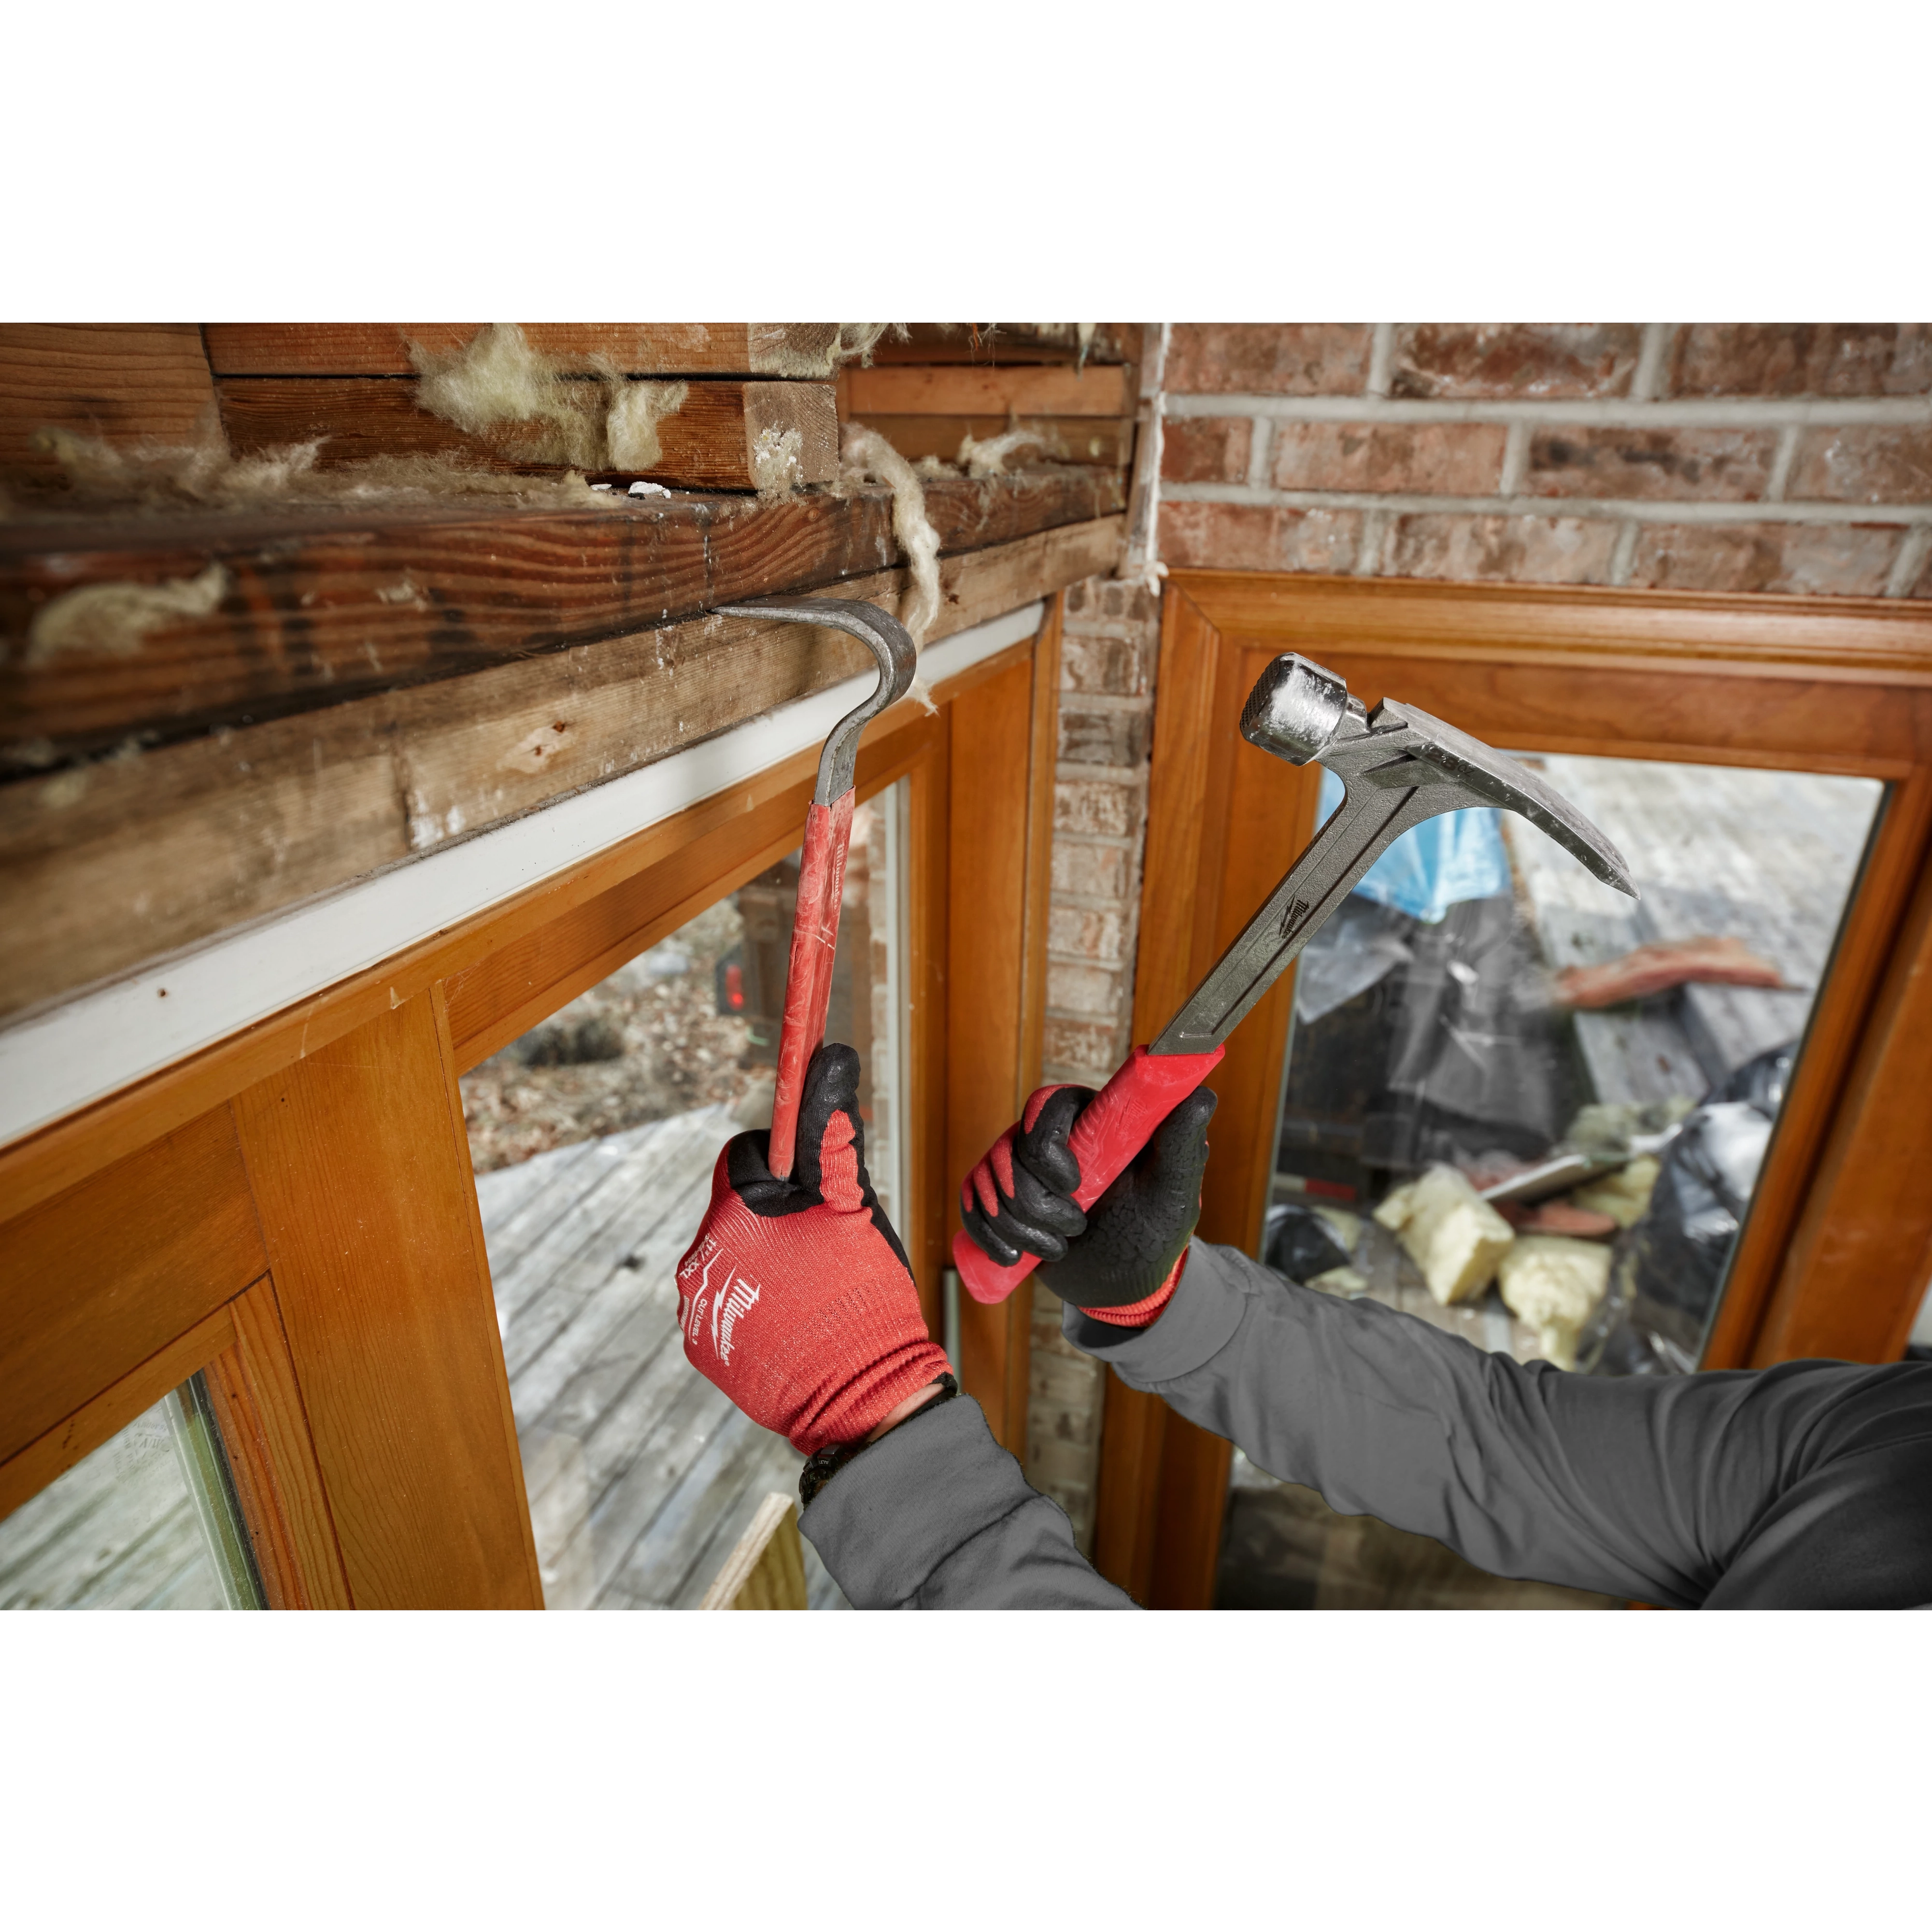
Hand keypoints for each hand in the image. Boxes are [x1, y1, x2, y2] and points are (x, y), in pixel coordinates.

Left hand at [677, 1044, 949, 1453]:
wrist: (860, 1400)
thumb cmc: (860, 1297)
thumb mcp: (853, 1209)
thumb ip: (832, 1137)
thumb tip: (829, 1061)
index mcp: (731, 1215)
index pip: (744, 1157)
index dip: (785, 1165)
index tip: (815, 1192)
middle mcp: (697, 1259)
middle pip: (737, 1211)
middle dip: (776, 1220)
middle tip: (824, 1251)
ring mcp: (696, 1309)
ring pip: (732, 1258)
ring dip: (765, 1264)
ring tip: (812, 1292)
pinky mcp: (703, 1349)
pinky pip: (726, 1305)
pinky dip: (756, 1307)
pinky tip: (795, 1323)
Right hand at [960, 1083, 1216, 1312]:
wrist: (1126, 1280)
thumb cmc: (1155, 1230)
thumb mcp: (1174, 1192)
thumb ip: (1181, 1144)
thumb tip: (1201, 1094)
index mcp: (1089, 1119)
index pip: (1045, 1106)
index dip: (1046, 1146)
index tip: (1074, 1184)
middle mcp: (1049, 1136)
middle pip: (1009, 1149)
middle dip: (1034, 1202)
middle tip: (1075, 1228)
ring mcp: (1019, 1168)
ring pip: (988, 1181)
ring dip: (1018, 1226)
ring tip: (1057, 1249)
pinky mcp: (1000, 1198)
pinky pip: (970, 1205)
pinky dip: (988, 1236)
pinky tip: (1014, 1258)